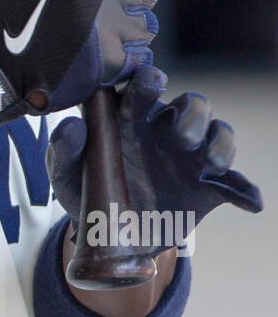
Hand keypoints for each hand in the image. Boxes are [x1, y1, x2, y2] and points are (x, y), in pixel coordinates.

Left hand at [47, 62, 262, 236]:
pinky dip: (244, 191)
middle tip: (179, 135)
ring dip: (220, 144)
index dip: (148, 80)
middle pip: (192, 105)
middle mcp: (166, 129)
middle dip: (191, 114)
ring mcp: (190, 157)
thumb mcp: (66, 172)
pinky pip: (234, 185)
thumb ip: (65, 149)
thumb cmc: (85, 188)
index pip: (144, 87)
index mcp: (132, 117)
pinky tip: (251, 202)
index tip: (149, 80)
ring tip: (211, 163)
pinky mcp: (207, 188)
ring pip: (219, 135)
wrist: (106, 236)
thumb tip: (73, 125)